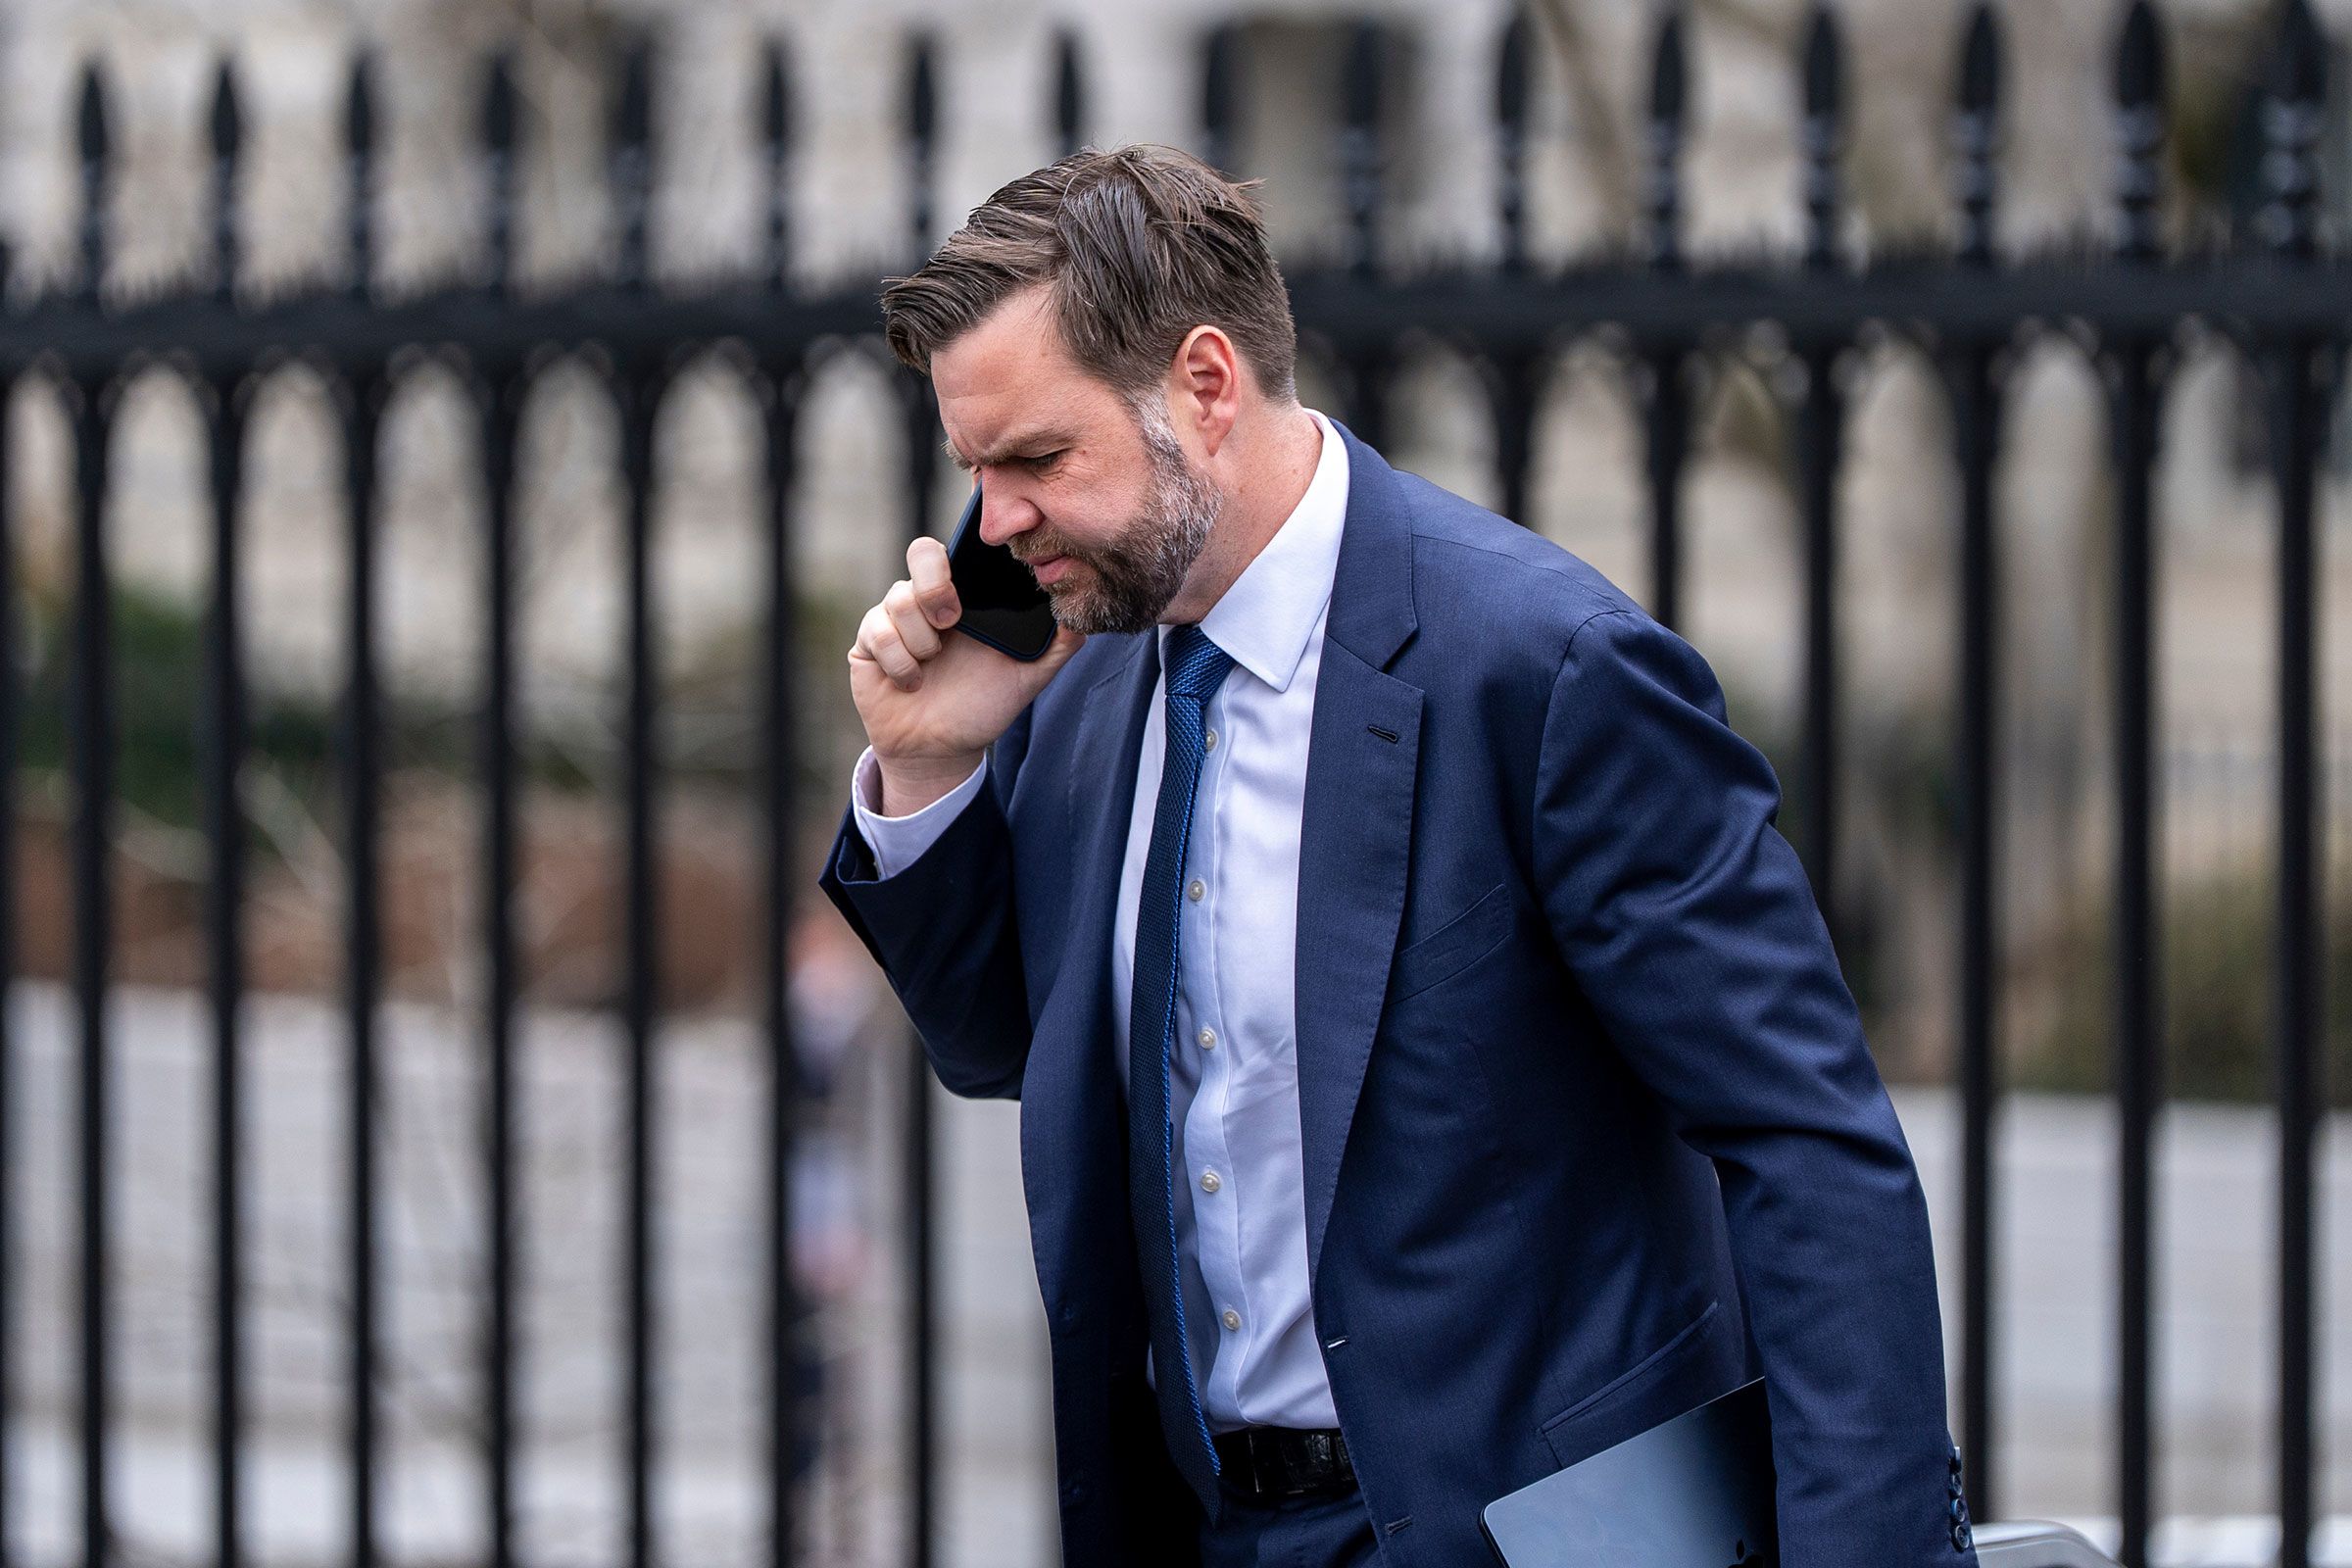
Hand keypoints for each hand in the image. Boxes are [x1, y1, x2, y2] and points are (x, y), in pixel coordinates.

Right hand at [850, 535, 1084, 813]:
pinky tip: (912, 683)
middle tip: (952, 620)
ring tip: (933, 666)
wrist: (941, 751)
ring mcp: (895, 618)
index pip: (960, 549)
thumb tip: (1084, 616)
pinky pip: (877, 632)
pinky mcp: (868, 643)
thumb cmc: (982, 707)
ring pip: (898, 599)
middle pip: (921, 552)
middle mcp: (927, 599)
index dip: (963, 548)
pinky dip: (900, 662)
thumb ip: (1057, 645)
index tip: (975, 575)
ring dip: (922, 640)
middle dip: (936, 586)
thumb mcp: (1028, 677)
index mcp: (966, 597)